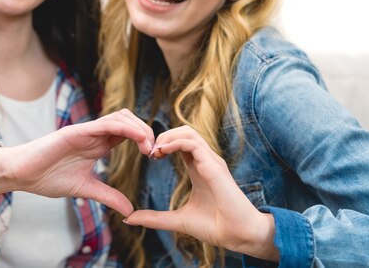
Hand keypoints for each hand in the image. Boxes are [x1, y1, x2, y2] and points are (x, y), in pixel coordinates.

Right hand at [0, 109, 153, 216]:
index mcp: (97, 145)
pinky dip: (125, 127)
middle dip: (146, 131)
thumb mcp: (85, 189)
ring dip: (139, 127)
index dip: (144, 139)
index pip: (127, 133)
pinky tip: (137, 138)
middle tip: (155, 151)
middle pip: (128, 120)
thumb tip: (129, 210)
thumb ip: (108, 196)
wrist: (21, 174)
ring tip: (148, 145)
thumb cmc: (46, 178)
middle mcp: (94, 134)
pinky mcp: (76, 131)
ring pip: (120, 117)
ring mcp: (85, 131)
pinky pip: (105, 124)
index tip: (154, 156)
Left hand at [124, 126, 278, 260]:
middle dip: (163, 136)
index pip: (180, 143)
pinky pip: (193, 144)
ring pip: (188, 133)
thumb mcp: (177, 220)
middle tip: (148, 151)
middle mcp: (206, 161)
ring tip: (153, 151)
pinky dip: (175, 143)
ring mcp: (211, 161)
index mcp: (199, 168)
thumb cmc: (215, 226)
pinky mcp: (214, 166)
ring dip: (167, 137)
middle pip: (183, 132)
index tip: (149, 156)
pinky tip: (161, 152)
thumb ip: (155, 218)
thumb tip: (129, 219)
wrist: (239, 236)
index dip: (162, 144)